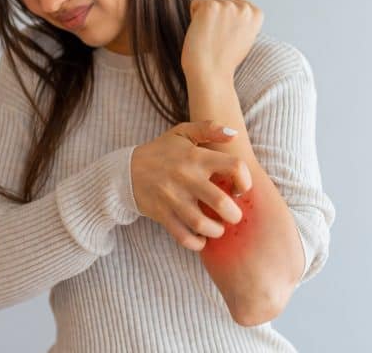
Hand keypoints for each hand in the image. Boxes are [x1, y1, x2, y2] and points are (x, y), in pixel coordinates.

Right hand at [131, 119, 252, 250]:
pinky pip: (184, 236)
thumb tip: (234, 133)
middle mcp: (187, 178)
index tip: (240, 188)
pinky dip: (197, 243)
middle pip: (221, 202)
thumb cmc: (162, 151)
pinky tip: (201, 238)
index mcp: (197, 157)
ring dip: (217, 231)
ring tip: (218, 227)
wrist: (126, 171)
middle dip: (234, 215)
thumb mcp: (183, 132)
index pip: (234, 166)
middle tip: (233, 215)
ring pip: (203, 224)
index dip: (244, 180)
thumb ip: (209, 128)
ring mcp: (173, 198)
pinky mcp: (162, 215)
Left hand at [181, 0, 263, 78]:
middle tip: (218, 40)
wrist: (211, 74)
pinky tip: (202, 33)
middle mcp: (244, 8)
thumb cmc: (223, 61)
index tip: (228, 37)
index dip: (227, 20)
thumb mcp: (244, 37)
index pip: (236, 2)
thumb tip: (231, 7)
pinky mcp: (210, 6)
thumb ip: (241, 20)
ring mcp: (228, 5)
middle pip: (221, 1)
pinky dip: (194, 18)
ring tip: (211, 38)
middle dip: (216, 18)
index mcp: (256, 14)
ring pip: (209, 2)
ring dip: (205, 18)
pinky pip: (196, 4)